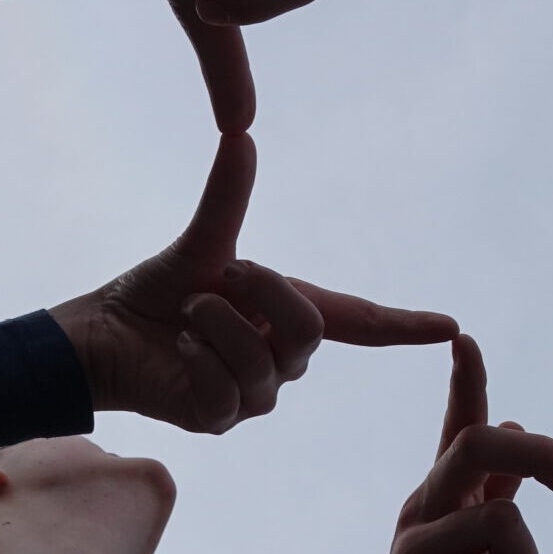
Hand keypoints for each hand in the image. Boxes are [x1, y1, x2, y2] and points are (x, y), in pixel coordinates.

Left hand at [50, 132, 459, 432]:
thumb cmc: (154, 293)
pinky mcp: (220, 419)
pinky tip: (178, 349)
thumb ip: (227, 195)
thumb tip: (240, 135)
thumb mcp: (201, 242)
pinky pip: (228, 389)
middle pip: (309, 331)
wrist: (100, 336)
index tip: (452, 326)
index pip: (361, 322)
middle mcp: (281, 359)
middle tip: (224, 272)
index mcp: (287, 315)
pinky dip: (198, 357)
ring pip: (266, 362)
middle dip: (264, 293)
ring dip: (218, 324)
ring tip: (188, 311)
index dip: (406, 325)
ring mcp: (254, 393)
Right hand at [353, 336, 552, 553]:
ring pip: (503, 522)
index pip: (457, 426)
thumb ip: (497, 489)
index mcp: (444, 495)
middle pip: (478, 443)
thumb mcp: (479, 545)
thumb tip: (518, 424)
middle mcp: (424, 507)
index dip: (466, 381)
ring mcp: (414, 546)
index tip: (466, 338)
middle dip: (542, 454)